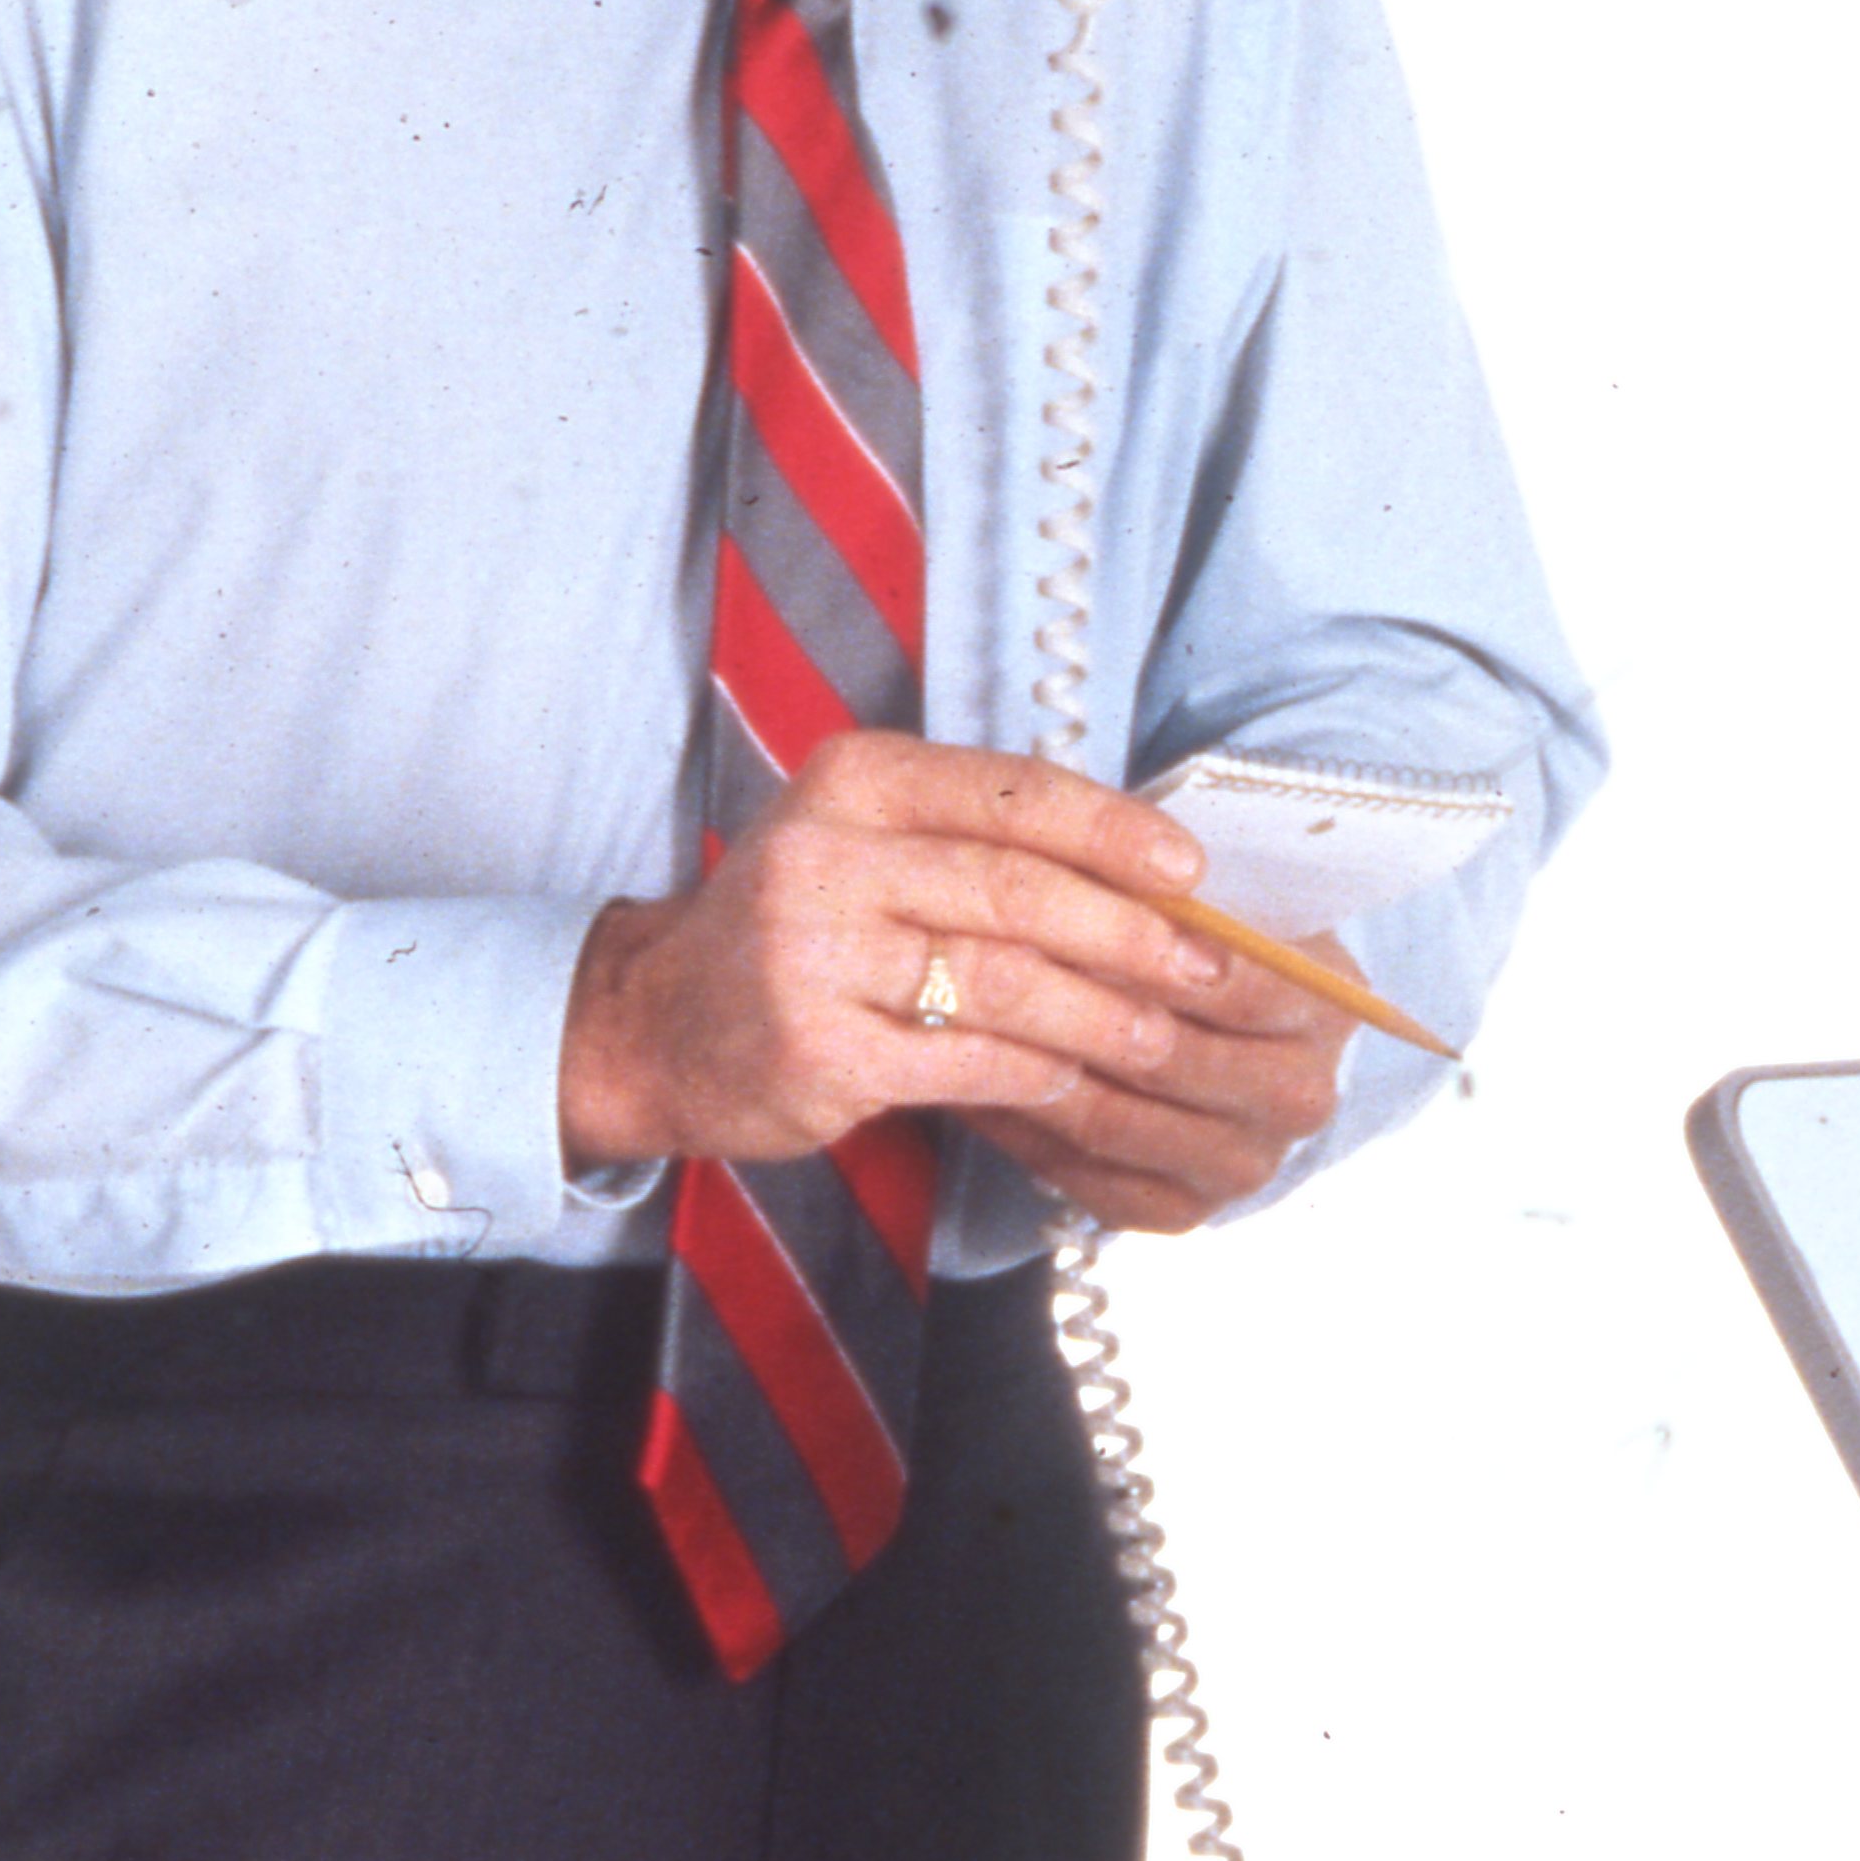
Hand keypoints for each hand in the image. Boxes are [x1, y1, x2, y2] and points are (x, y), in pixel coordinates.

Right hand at [559, 733, 1351, 1225]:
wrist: (656, 1024)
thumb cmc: (799, 928)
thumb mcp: (867, 843)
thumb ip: (980, 840)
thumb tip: (1147, 873)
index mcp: (855, 781)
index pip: (1013, 793)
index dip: (1116, 831)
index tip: (1192, 872)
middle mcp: (825, 855)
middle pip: (1019, 890)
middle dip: (1129, 933)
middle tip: (1203, 968)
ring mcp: (812, 956)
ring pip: (1002, 981)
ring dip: (1098, 1014)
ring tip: (1160, 1037)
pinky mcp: (817, 1050)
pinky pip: (963, 1060)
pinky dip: (1034, 1071)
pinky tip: (1072, 1078)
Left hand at [977, 924, 1355, 1237]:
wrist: (1241, 1043)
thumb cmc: (1217, 948)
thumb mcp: (1221, 902)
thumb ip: (1180, 895)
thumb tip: (1099, 874)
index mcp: (1326, 1011)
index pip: (1240, 984)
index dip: (1154, 950)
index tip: (1070, 911)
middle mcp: (1298, 1099)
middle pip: (1170, 1058)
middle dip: (1072, 1011)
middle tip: (986, 968)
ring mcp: (1242, 1164)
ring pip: (1116, 1120)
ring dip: (1032, 1072)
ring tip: (963, 1023)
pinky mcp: (1184, 1210)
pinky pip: (1087, 1174)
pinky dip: (1026, 1128)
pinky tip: (978, 1081)